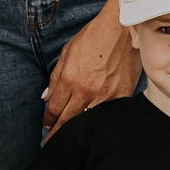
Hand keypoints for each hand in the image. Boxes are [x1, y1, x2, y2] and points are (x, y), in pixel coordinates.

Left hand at [41, 2, 139, 135]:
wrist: (121, 28)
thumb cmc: (94, 36)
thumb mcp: (68, 52)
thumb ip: (56, 77)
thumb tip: (47, 97)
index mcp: (70, 79)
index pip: (55, 109)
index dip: (49, 120)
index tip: (47, 124)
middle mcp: (86, 90)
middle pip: (68, 119)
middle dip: (58, 131)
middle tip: (52, 140)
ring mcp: (105, 94)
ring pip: (88, 120)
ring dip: (78, 128)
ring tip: (72, 135)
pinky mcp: (122, 94)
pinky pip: (109, 113)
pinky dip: (101, 118)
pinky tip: (96, 124)